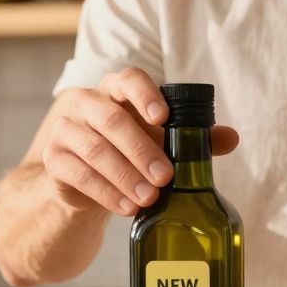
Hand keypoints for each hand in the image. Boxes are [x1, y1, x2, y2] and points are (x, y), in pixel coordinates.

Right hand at [42, 67, 239, 216]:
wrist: (87, 182)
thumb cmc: (130, 152)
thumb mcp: (162, 143)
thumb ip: (194, 139)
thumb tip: (231, 138)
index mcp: (115, 90)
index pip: (128, 79)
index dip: (144, 95)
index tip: (163, 117)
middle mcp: (86, 103)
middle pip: (111, 119)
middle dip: (140, 149)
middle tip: (165, 176)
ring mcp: (65, 130)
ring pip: (93, 149)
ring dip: (124, 175)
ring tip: (148, 198)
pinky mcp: (54, 159)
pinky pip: (78, 174)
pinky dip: (105, 192)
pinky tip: (126, 207)